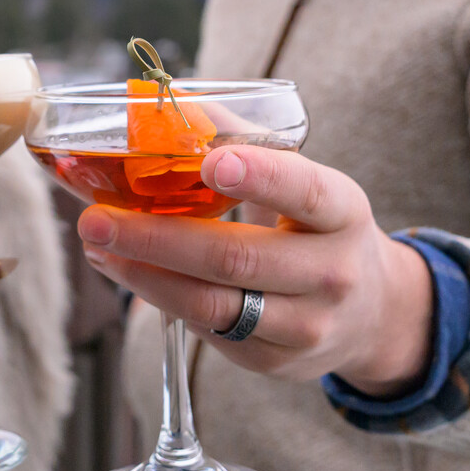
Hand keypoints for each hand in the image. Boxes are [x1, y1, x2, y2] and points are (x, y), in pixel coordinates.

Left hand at [77, 145, 433, 392]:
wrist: (372, 313)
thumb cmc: (320, 231)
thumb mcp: (310, 185)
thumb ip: (250, 149)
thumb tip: (175, 109)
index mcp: (344, 214)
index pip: (305, 193)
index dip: (261, 177)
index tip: (212, 162)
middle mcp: (332, 274)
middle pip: (236, 259)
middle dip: (157, 239)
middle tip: (97, 219)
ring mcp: (305, 326)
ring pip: (212, 304)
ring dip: (143, 276)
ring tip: (97, 247)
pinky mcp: (272, 361)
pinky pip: (207, 330)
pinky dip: (160, 299)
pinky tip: (127, 271)